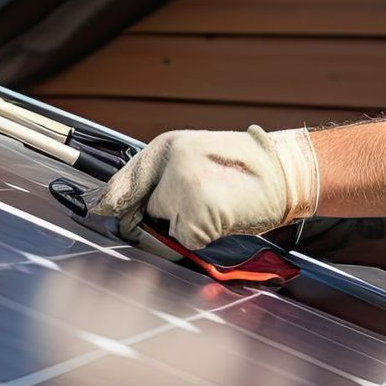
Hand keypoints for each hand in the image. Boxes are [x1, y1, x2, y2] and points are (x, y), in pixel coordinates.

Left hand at [94, 126, 319, 250]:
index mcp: (170, 145)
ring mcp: (185, 188)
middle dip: (158, 218)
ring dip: (181, 228)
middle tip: (194, 207)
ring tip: (214, 207)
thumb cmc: (244, 168)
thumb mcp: (196, 156)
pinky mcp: (200, 214)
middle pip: (141, 210)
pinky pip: (184, 241)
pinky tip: (223, 218)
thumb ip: (157, 176)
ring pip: (162, 228)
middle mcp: (172, 163)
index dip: (110, 201)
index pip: (126, 180)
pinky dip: (200, 238)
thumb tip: (112, 206)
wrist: (286, 173)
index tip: (99, 213)